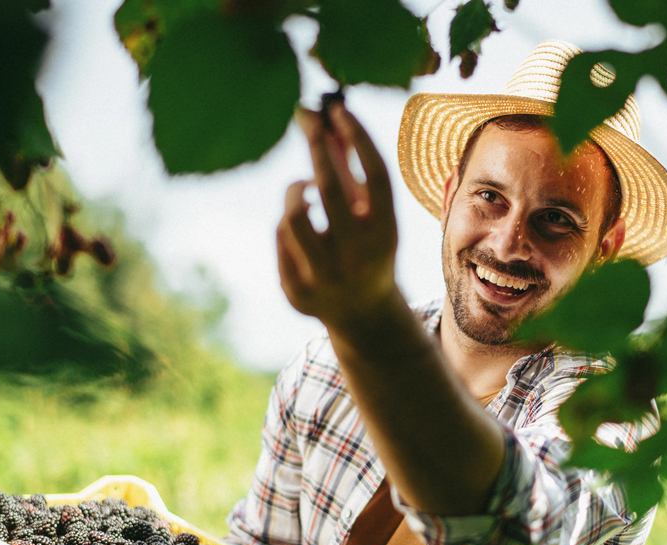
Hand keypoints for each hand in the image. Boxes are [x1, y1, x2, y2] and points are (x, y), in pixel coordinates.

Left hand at [277, 103, 399, 330]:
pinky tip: (302, 232)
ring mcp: (326, 277)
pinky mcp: (297, 291)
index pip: (376, 177)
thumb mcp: (369, 212)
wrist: (362, 312)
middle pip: (329, 188)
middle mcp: (359, 257)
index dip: (359, 138)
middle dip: (317, 147)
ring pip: (293, 215)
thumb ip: (349, 166)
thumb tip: (324, 114)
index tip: (339, 109)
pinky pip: (280, 238)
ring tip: (304, 189)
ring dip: (295, 190)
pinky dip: (288, 223)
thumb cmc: (366, 245)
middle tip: (307, 120)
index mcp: (386, 234)